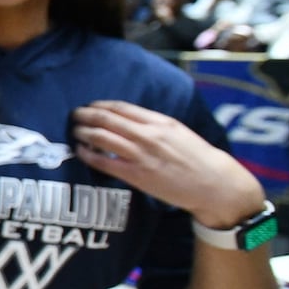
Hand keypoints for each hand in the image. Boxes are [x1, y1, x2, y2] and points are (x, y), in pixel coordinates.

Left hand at [71, 100, 264, 225]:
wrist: (214, 183)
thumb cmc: (196, 157)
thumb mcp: (177, 131)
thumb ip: (153, 124)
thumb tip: (127, 119)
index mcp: (160, 122)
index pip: (122, 108)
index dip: (101, 105)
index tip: (90, 106)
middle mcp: (149, 135)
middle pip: (107, 119)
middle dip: (86, 116)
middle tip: (75, 115)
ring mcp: (142, 155)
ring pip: (102, 138)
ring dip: (84, 133)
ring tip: (75, 131)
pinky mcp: (137, 175)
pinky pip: (105, 162)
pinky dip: (89, 155)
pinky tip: (81, 151)